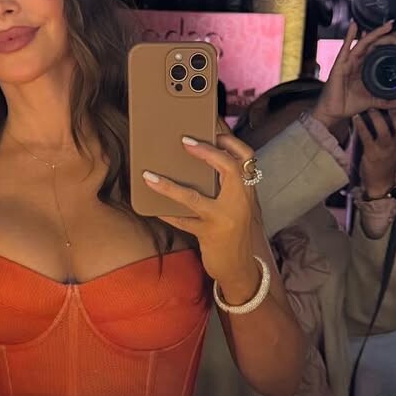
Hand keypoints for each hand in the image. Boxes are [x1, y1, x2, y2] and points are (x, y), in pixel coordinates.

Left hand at [141, 129, 264, 304]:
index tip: (212, 128)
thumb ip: (226, 184)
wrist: (241, 267)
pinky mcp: (209, 235)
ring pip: (194, 198)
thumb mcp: (236, 204)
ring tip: (148, 176)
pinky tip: (151, 206)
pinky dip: (165, 212)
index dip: (230, 141)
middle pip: (228, 169)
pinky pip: (182, 221)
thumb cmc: (234, 229)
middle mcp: (240, 201)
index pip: (246, 156)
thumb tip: (198, 158)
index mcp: (247, 189)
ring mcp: (224, 219)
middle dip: (206, 152)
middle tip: (184, 141)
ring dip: (168, 186)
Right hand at [312, 21, 395, 130]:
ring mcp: (350, 61)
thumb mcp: (375, 102)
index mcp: (367, 68)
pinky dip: (348, 36)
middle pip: (376, 44)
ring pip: (365, 43)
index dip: (394, 45)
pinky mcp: (340, 64)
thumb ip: (391, 101)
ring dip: (376, 33)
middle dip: (390, 36)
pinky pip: (345, 48)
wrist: (334, 112)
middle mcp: (359, 62)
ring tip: (387, 25)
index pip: (382, 51)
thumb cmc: (350, 105)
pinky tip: (353, 26)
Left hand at [353, 107, 395, 196]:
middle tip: (390, 104)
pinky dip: (361, 126)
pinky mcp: (371, 152)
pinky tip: (357, 119)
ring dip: (377, 118)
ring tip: (371, 108)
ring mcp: (385, 149)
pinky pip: (366, 136)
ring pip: (384, 132)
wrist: (379, 181)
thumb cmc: (388, 160)